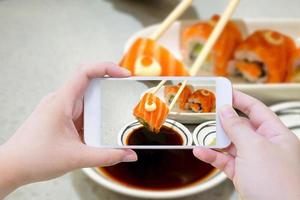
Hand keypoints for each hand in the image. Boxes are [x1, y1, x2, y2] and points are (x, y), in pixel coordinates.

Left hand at [0, 63, 137, 197]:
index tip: (124, 74)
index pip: (85, 72)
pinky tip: (96, 131)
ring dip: (100, 109)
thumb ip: (107, 156)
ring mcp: (60, 109)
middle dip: (109, 91)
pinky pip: (81, 112)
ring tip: (110, 122)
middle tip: (124, 97)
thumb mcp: (77, 158)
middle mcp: (60, 101)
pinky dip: (93, 119)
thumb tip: (129, 154)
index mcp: (61, 102)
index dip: (107, 68)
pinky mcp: (61, 118)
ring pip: (86, 100)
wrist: (12, 167)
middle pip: (89, 84)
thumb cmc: (34, 158)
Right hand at [193, 90, 299, 199]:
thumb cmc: (279, 185)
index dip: (240, 99)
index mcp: (276, 135)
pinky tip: (201, 151)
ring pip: (231, 144)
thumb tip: (225, 111)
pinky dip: (212, 156)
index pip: (256, 110)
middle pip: (241, 126)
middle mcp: (266, 146)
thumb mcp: (254, 148)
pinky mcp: (243, 174)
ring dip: (215, 140)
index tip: (224, 91)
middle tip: (209, 112)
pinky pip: (225, 160)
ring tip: (202, 134)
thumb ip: (237, 128)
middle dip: (224, 121)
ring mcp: (253, 161)